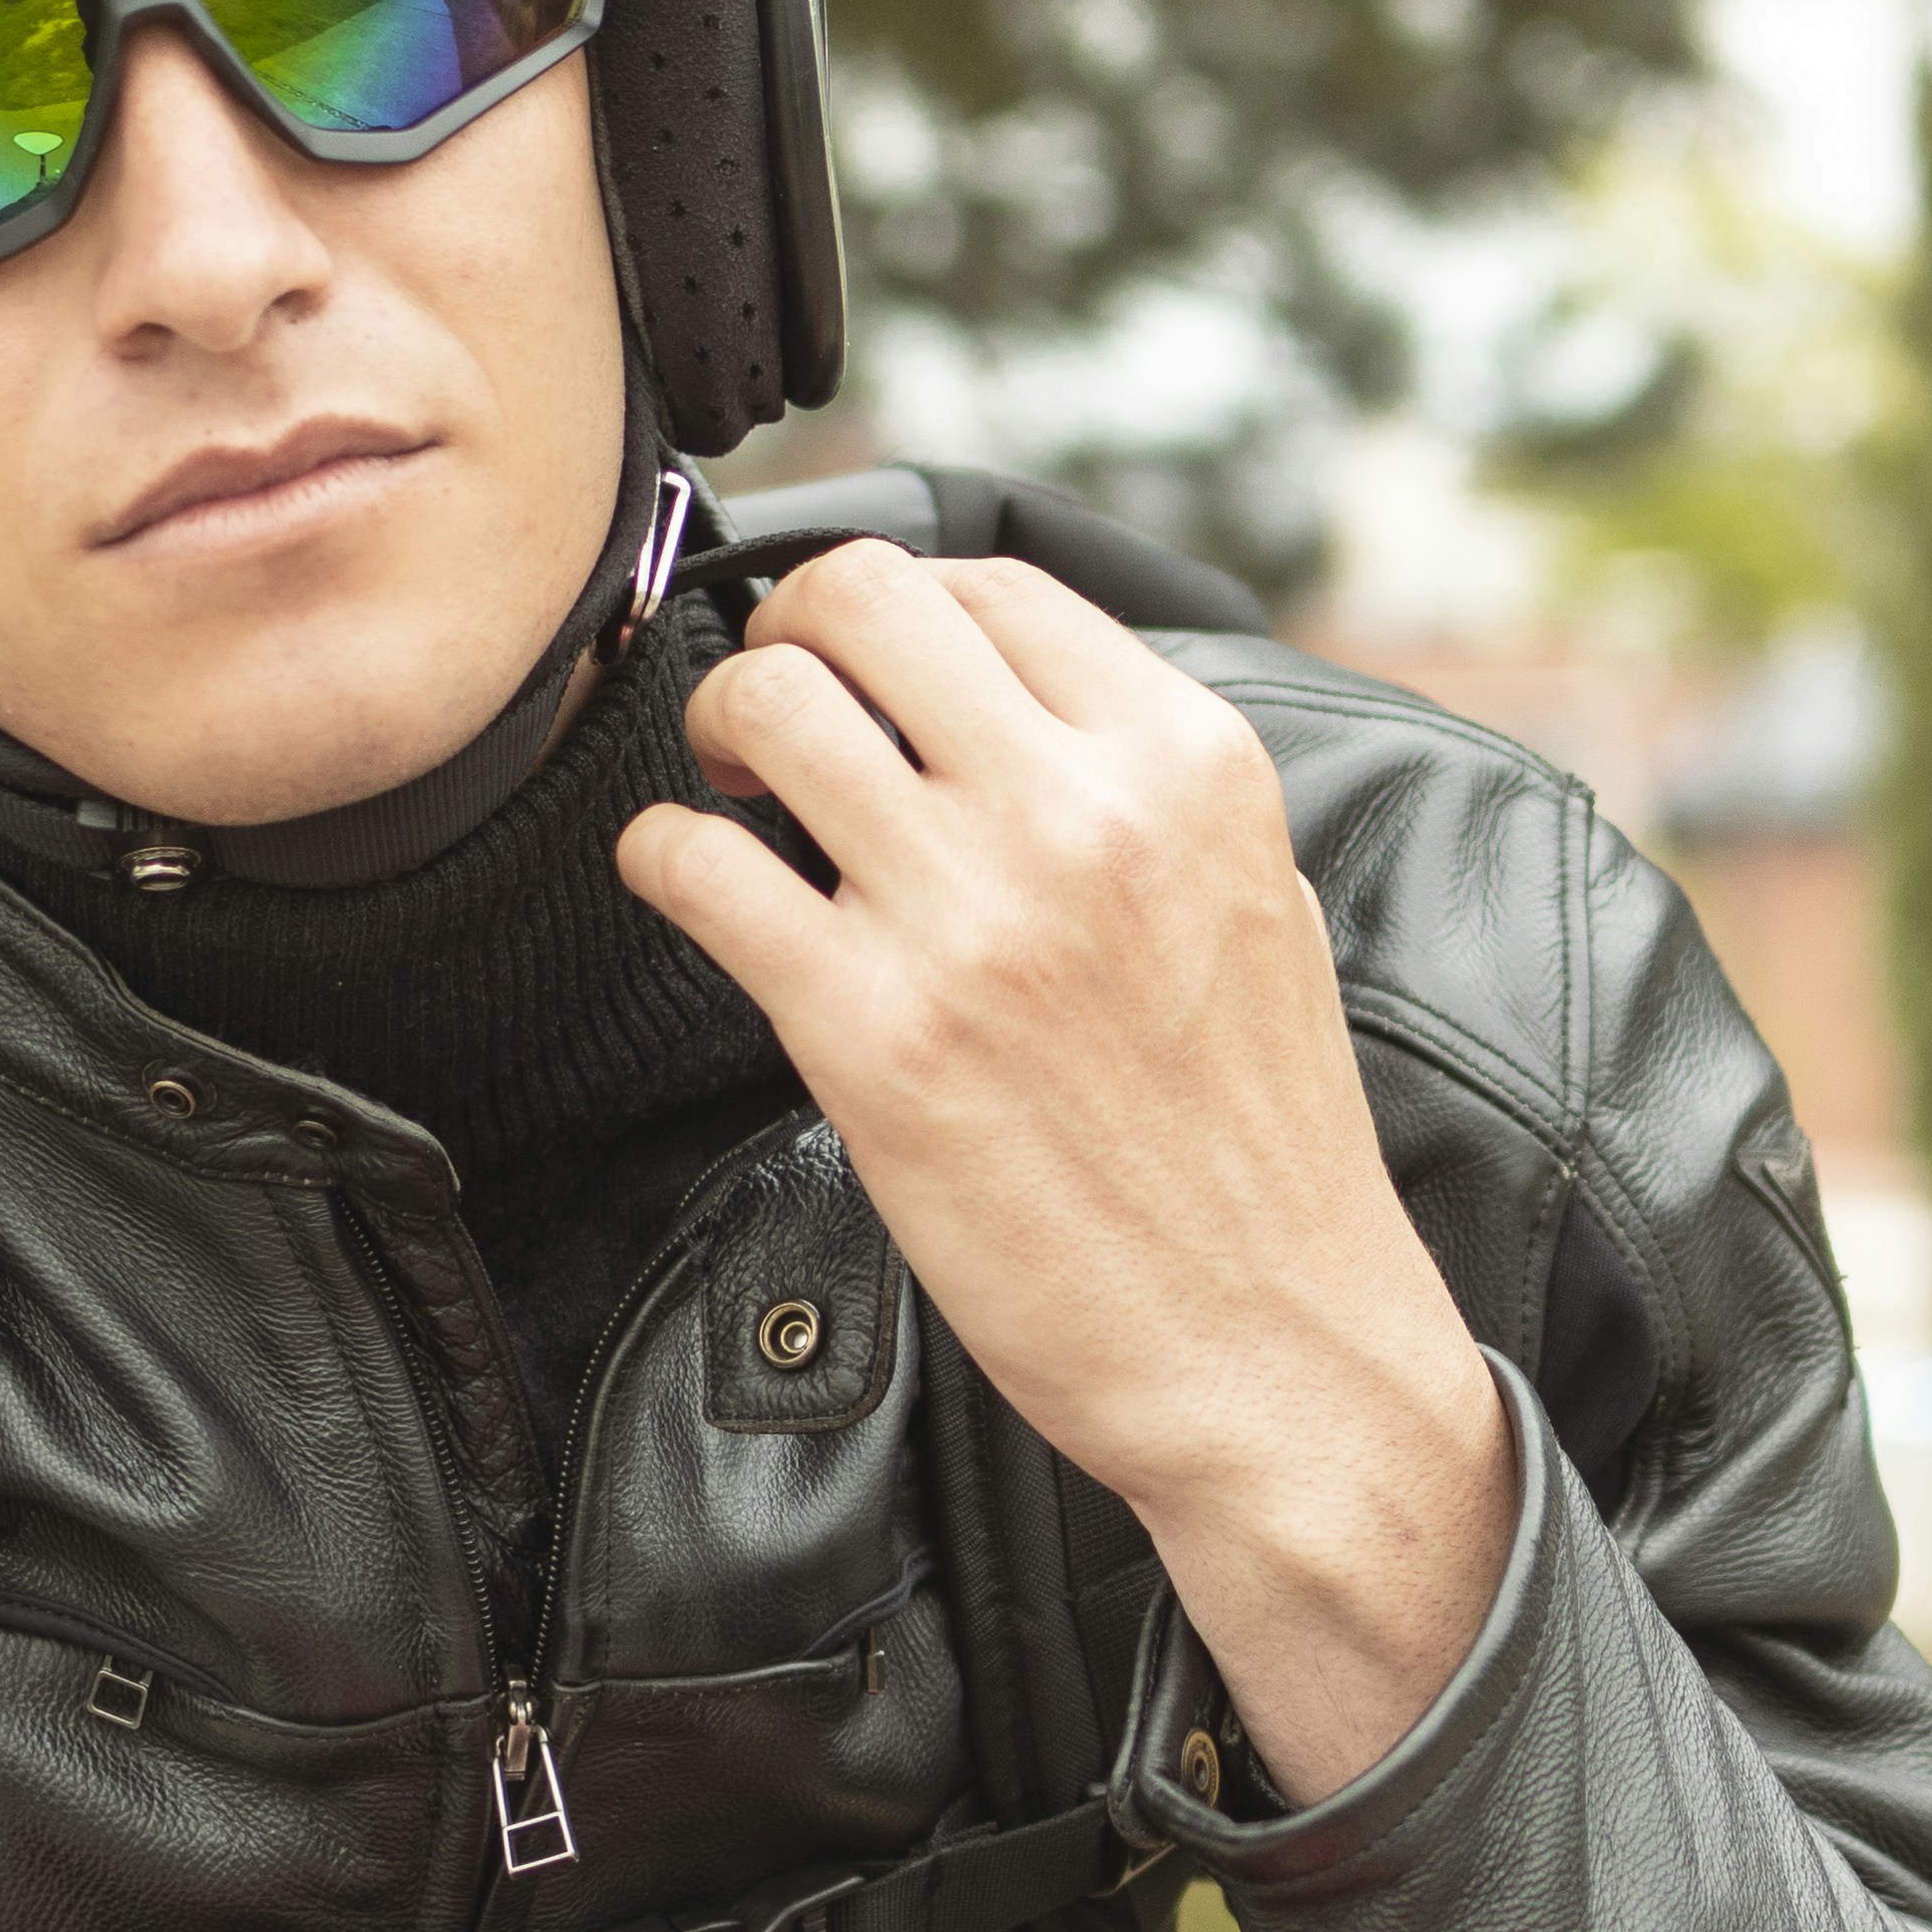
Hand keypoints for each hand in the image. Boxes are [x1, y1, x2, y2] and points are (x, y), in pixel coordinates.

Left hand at [614, 545, 1513, 1801]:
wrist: (1271, 1345)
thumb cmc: (1256, 1147)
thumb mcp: (1258, 901)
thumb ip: (1146, 789)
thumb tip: (1011, 706)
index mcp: (1187, 764)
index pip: (990, 586)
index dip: (891, 607)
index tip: (858, 661)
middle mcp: (1081, 813)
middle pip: (862, 600)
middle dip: (786, 633)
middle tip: (771, 709)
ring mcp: (970, 918)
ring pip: (767, 704)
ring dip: (717, 731)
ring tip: (730, 796)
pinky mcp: (871, 1034)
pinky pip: (696, 867)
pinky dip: (660, 856)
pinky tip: (688, 889)